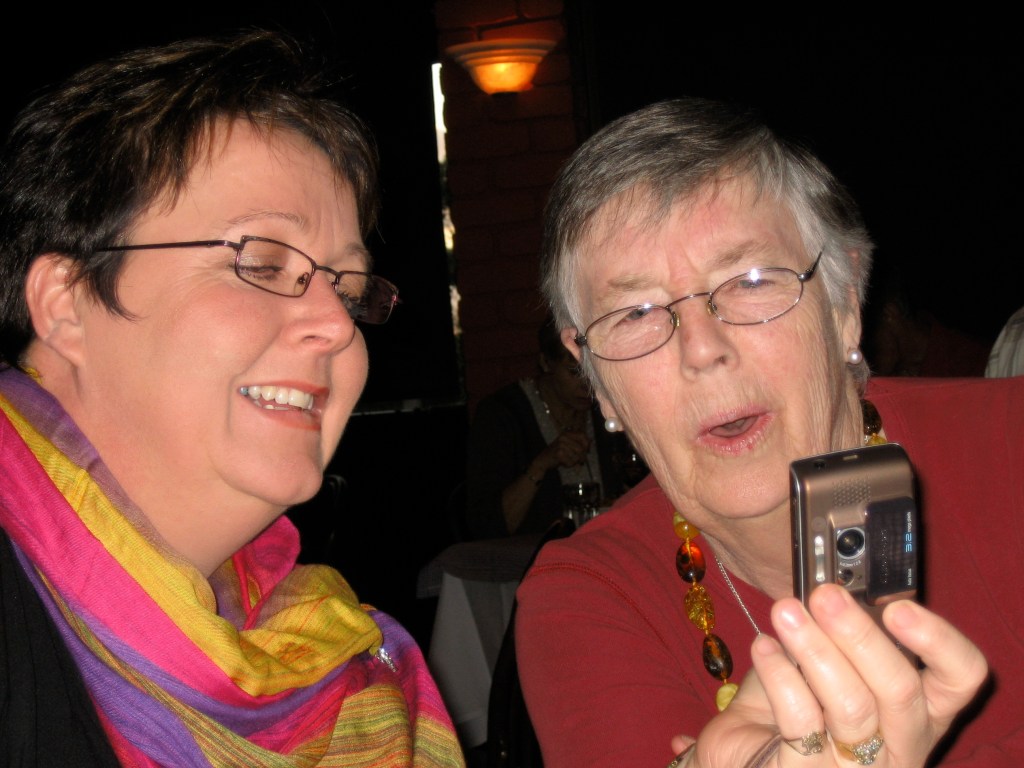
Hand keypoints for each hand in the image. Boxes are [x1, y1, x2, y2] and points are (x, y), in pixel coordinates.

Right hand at [538, 429, 590, 469]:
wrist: (543, 460)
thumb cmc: (558, 453)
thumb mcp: (568, 444)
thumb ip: (579, 442)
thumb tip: (591, 441)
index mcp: (566, 433)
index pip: (583, 436)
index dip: (587, 444)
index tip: (587, 451)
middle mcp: (563, 437)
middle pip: (581, 449)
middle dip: (581, 457)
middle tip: (579, 461)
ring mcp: (560, 444)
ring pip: (576, 457)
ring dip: (574, 462)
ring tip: (568, 460)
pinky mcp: (558, 453)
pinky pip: (570, 462)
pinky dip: (568, 465)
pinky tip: (563, 463)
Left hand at [670, 585, 987, 766]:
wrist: (742, 755)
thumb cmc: (789, 706)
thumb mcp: (819, 662)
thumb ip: (832, 632)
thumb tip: (827, 585)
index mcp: (919, 709)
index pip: (960, 678)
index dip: (939, 641)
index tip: (898, 606)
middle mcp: (902, 743)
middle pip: (902, 690)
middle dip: (861, 635)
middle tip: (825, 596)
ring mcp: (860, 767)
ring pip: (853, 704)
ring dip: (815, 647)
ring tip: (785, 612)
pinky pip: (802, 721)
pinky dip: (780, 675)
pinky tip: (764, 647)